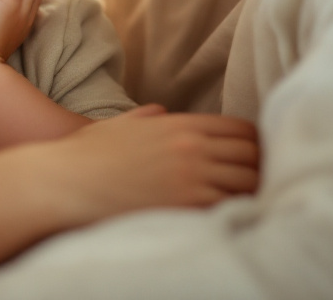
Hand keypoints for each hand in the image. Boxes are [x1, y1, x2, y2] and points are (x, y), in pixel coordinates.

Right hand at [47, 105, 259, 224]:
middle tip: (264, 185)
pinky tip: (239, 221)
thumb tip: (160, 111)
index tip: (257, 159)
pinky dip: (241, 213)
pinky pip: (233, 207)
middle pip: (254, 154)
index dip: (256, 144)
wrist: (68, 182)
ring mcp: (192, 175)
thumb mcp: (118, 125)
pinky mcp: (188, 205)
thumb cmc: (88, 154)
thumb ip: (144, 117)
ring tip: (256, 205)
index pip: (241, 128)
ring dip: (256, 193)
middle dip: (263, 168)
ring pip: (251, 182)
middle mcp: (191, 146)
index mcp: (179, 124)